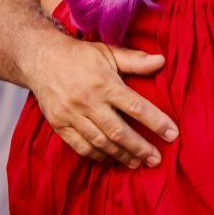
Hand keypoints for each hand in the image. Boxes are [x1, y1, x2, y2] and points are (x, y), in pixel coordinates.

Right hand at [25, 38, 176, 168]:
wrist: (41, 59)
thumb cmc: (80, 55)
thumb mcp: (108, 51)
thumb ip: (135, 60)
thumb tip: (161, 61)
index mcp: (105, 83)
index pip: (136, 106)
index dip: (156, 122)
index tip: (172, 134)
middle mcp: (89, 101)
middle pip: (119, 131)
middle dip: (140, 148)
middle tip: (157, 159)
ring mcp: (72, 115)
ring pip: (100, 143)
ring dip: (121, 156)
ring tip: (138, 163)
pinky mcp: (60, 125)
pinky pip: (81, 146)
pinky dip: (98, 156)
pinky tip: (112, 159)